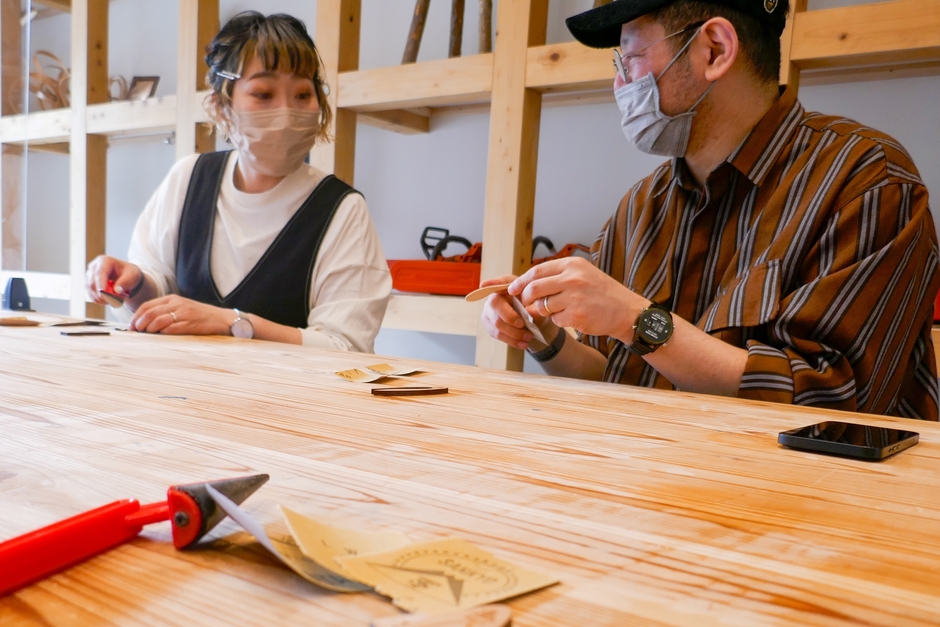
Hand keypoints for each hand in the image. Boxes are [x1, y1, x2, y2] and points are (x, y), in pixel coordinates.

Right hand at [85, 255, 141, 304]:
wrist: (127, 277)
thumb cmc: (130, 274)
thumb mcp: (133, 276)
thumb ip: (125, 283)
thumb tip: (117, 291)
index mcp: (105, 261)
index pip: (100, 273)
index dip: (101, 283)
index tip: (104, 293)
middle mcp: (94, 267)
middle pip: (93, 283)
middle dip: (103, 294)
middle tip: (115, 301)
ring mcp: (89, 276)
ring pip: (91, 291)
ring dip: (102, 299)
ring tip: (116, 301)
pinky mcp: (89, 284)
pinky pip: (91, 295)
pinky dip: (100, 301)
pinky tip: (110, 301)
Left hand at [129, 295, 232, 335]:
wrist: (222, 319)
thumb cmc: (200, 316)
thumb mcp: (182, 307)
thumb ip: (166, 311)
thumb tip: (145, 322)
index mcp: (172, 298)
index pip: (147, 305)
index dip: (136, 316)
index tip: (131, 326)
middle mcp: (176, 304)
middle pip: (149, 313)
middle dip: (139, 324)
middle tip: (135, 332)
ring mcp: (183, 314)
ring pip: (157, 320)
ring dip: (148, 329)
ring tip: (145, 335)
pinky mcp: (189, 324)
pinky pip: (170, 329)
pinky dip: (161, 333)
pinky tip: (159, 336)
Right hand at [480, 275, 536, 349]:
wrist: (531, 316)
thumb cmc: (531, 303)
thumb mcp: (535, 299)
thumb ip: (533, 303)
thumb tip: (530, 313)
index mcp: (505, 286)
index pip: (496, 283)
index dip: (490, 283)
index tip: (484, 285)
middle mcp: (492, 298)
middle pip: (495, 306)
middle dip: (510, 318)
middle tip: (524, 325)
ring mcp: (488, 312)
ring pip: (497, 325)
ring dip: (514, 334)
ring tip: (528, 337)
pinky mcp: (489, 326)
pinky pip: (498, 335)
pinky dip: (512, 341)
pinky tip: (523, 344)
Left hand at [510, 257, 646, 342]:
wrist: (626, 311)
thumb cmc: (603, 293)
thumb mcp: (583, 274)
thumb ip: (558, 276)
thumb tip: (528, 283)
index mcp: (572, 265)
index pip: (536, 271)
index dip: (521, 282)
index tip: (513, 289)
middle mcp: (572, 278)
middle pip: (534, 288)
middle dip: (526, 298)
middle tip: (527, 304)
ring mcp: (574, 297)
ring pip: (543, 306)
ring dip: (545, 311)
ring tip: (560, 310)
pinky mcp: (576, 315)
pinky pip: (555, 320)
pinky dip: (559, 321)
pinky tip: (572, 318)